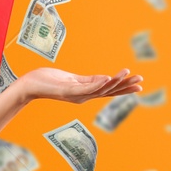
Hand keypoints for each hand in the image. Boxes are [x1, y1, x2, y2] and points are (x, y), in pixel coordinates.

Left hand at [17, 66, 140, 105]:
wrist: (29, 85)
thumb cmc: (48, 80)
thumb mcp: (71, 79)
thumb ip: (87, 80)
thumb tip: (104, 78)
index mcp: (85, 92)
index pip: (109, 89)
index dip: (124, 87)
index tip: (139, 83)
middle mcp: (83, 96)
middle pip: (109, 91)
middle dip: (125, 86)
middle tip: (141, 81)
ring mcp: (76, 95)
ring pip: (100, 90)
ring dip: (115, 82)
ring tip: (128, 75)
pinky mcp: (67, 91)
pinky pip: (85, 88)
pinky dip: (97, 84)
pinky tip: (107, 78)